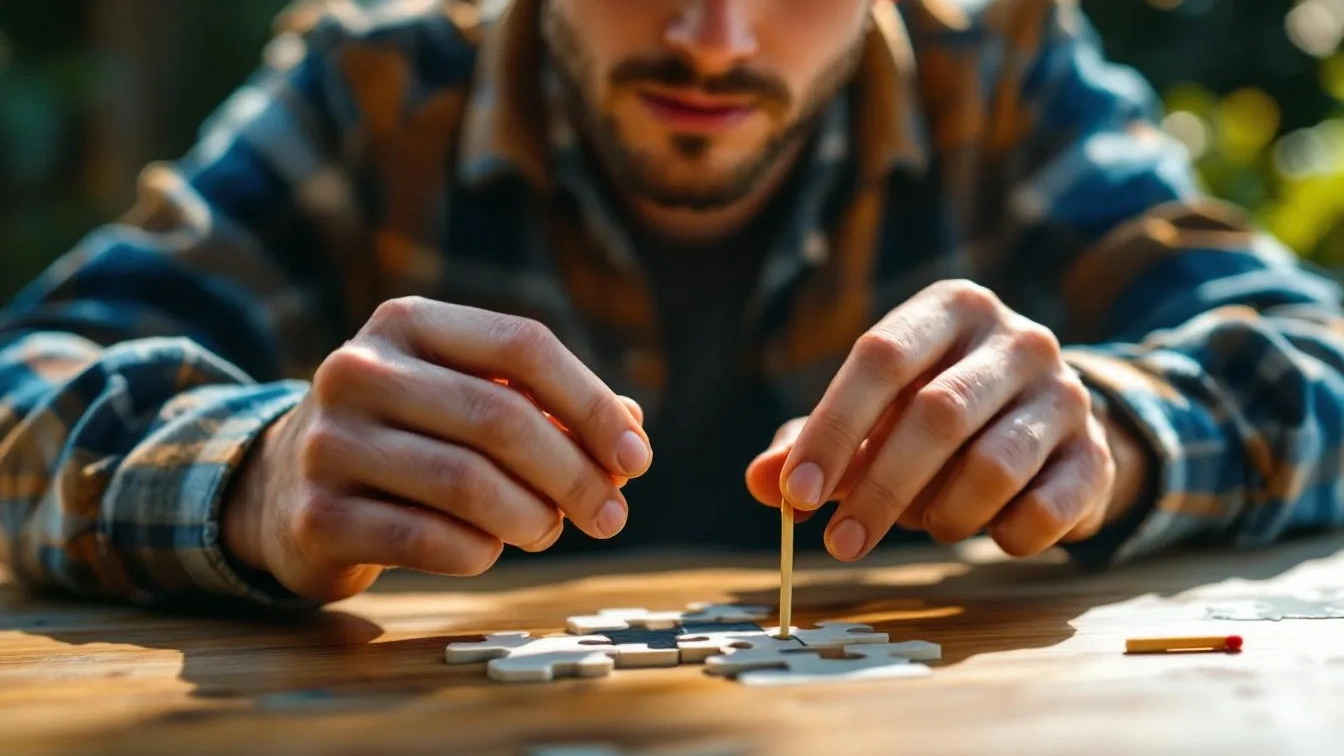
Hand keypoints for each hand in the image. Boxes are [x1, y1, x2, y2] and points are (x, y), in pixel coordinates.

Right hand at [222, 297, 651, 601]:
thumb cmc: (409, 435)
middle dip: (574, 474)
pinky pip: (429, 541)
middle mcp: (359, 369)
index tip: (637, 458)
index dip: (592, 403)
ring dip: (532, 518)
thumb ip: (549, 407)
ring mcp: (329, 442)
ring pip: (467, 484)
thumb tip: (632, 431)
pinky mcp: (316, 515)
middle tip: (609, 514)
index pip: (523, 345)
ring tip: (549, 530)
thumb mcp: (468, 397)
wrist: (284, 486)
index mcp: (407, 322)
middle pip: (500, 418)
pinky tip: (488, 549)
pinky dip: (481, 552)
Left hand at [747, 280, 1144, 560]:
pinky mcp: (1096, 455)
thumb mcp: (871, 419)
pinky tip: (988, 529)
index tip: (797, 494)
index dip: (833, 428)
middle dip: (879, 488)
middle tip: (841, 543)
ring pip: (993, 466)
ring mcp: (1067, 393)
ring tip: (925, 522)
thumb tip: (763, 483)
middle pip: (937, 414)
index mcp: (950, 309)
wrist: (1048, 434)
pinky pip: (1044, 512)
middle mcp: (1018, 339)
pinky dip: (1001, 535)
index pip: (880, 357)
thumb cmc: (935, 419)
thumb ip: (811, 445)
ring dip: (943, 513)